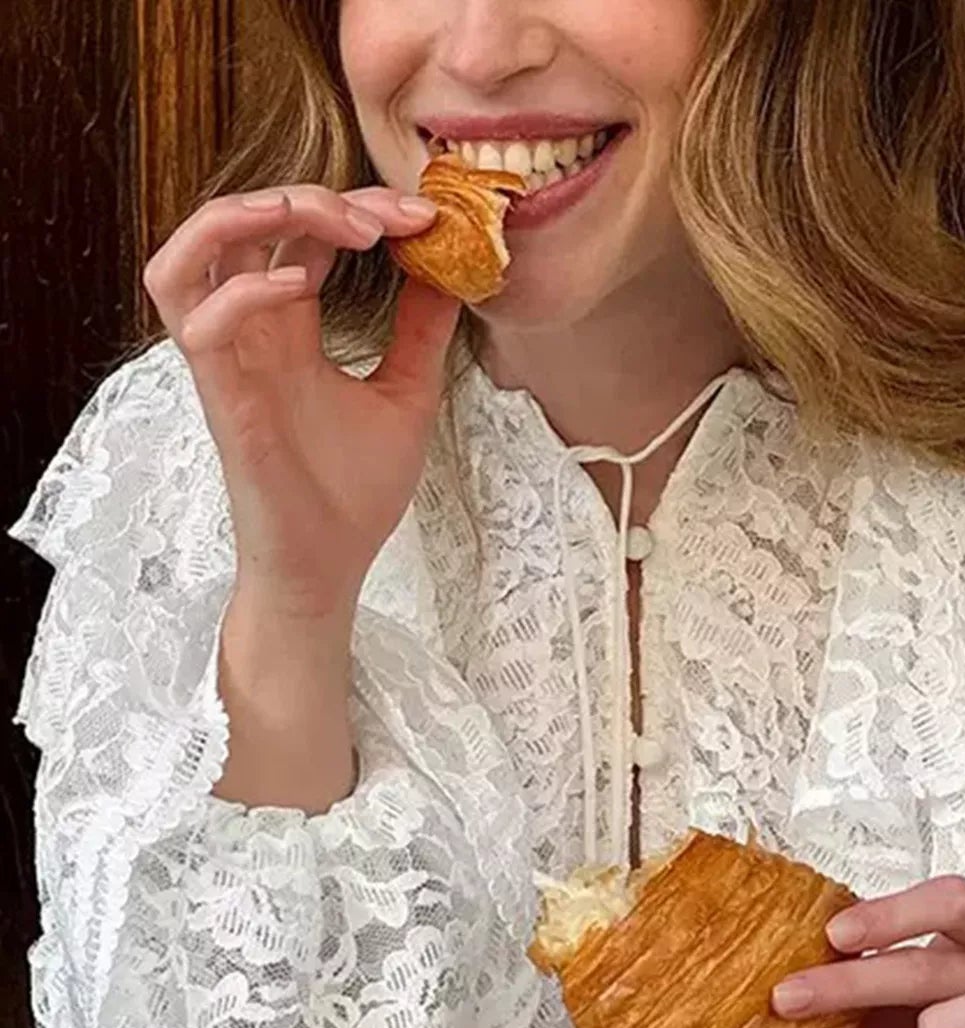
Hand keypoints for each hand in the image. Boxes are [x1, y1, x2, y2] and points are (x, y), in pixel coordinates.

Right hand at [143, 182, 458, 616]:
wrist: (332, 568)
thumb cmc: (354, 494)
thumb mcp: (406, 395)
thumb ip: (419, 331)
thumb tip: (452, 270)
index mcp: (289, 327)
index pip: (301, 233)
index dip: (356, 208)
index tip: (424, 218)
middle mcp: (251, 334)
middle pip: (245, 222)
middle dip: (315, 197)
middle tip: (390, 217)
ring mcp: (230, 363)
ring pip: (187, 254)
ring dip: (244, 215)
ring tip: (319, 217)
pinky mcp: (221, 399)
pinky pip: (200, 322)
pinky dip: (243, 290)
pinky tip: (297, 288)